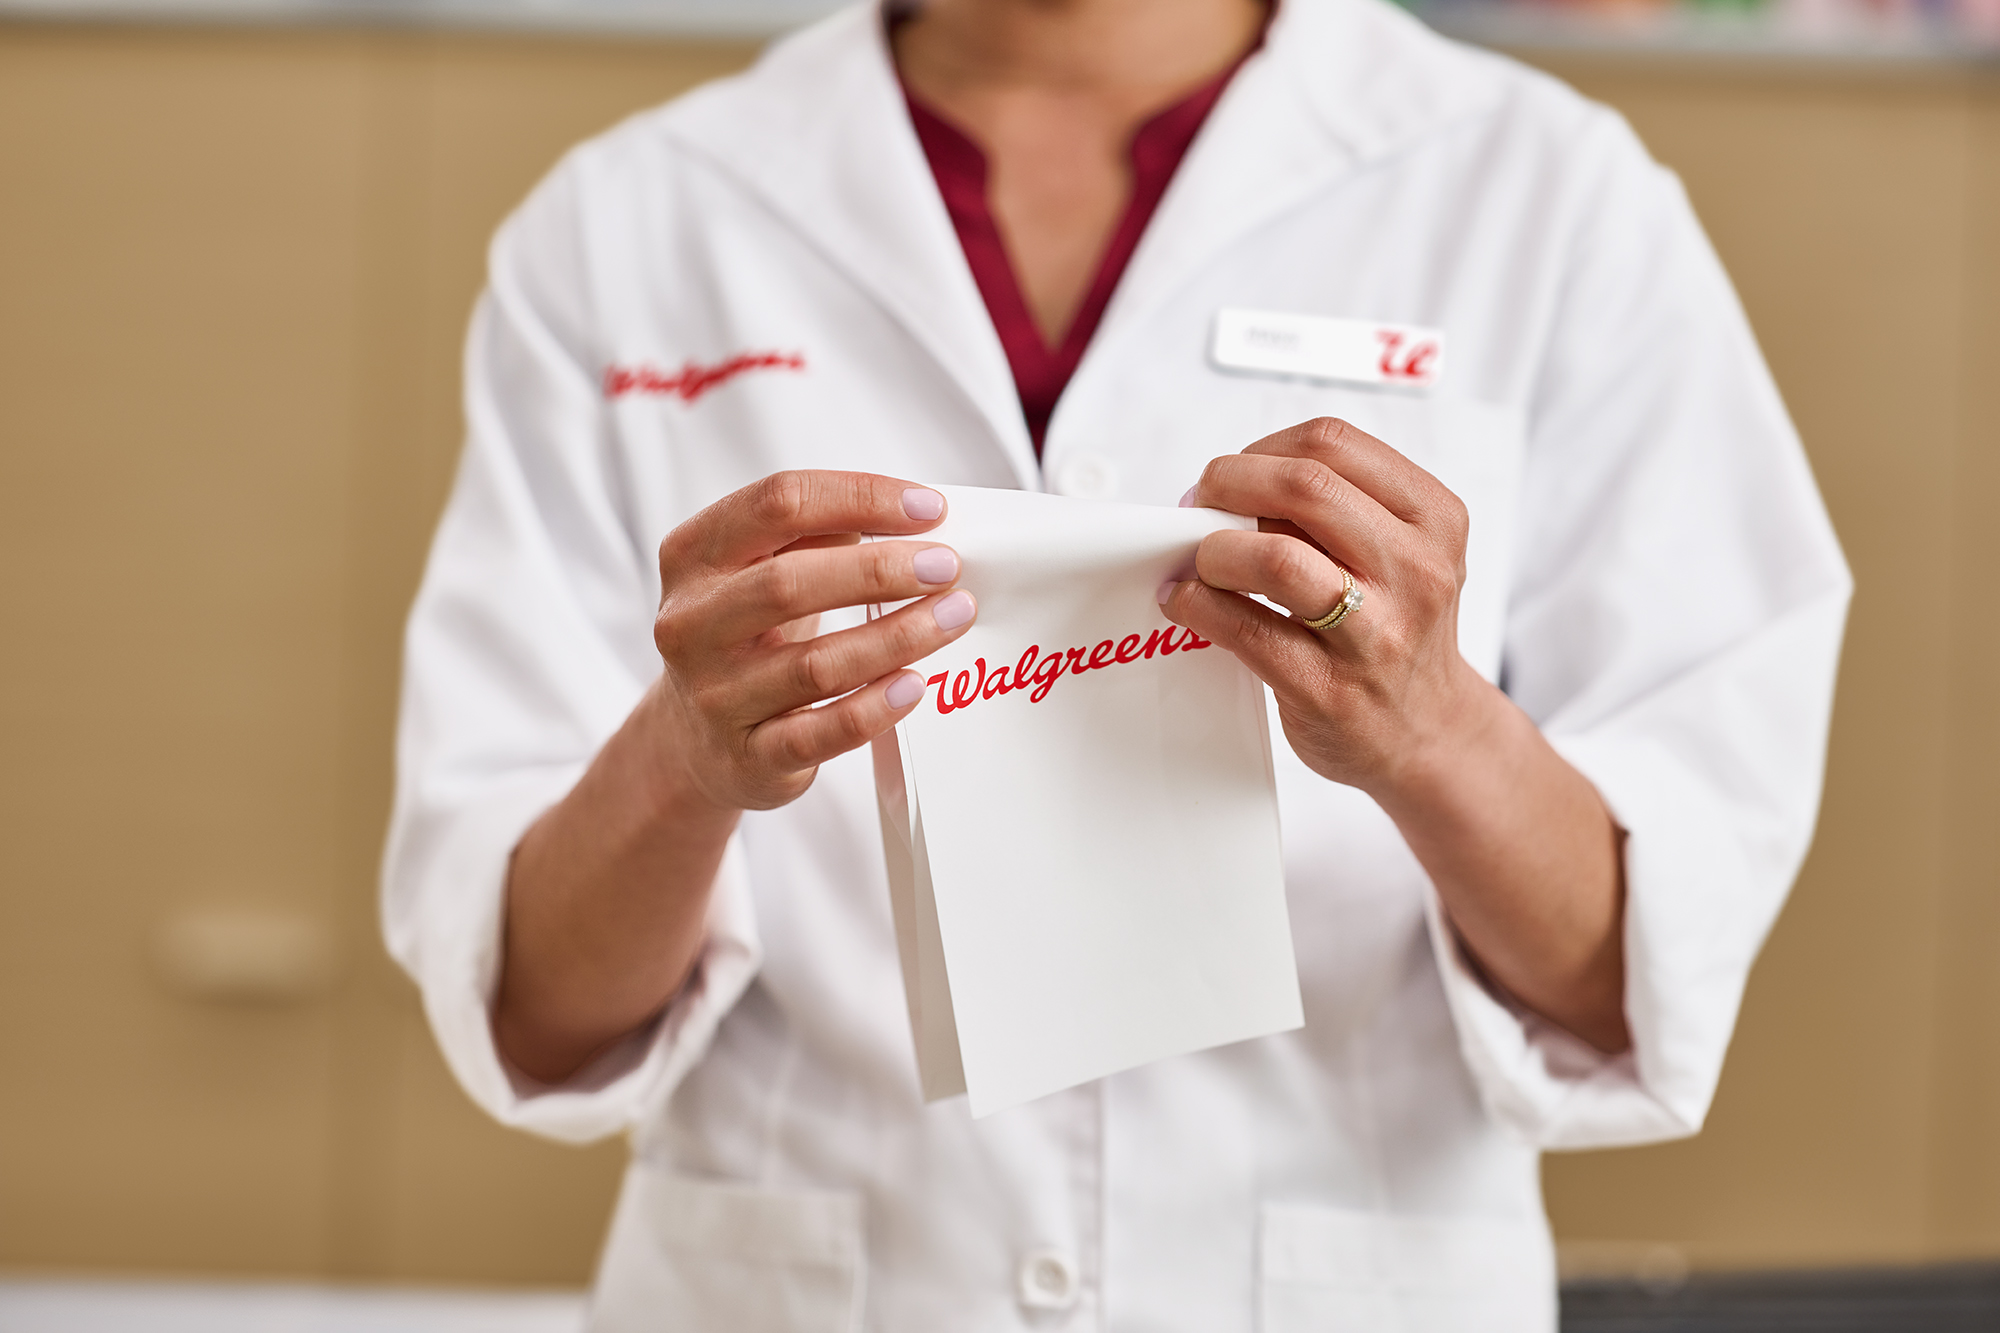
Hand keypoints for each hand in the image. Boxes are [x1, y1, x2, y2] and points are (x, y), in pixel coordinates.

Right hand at [652, 470, 977, 812]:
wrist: (695, 743)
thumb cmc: (746, 638)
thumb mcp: (759, 571)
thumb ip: (818, 534)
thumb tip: (913, 515)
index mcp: (693, 557)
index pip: (779, 504)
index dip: (860, 497)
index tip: (928, 506)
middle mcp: (691, 624)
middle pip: (788, 582)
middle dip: (881, 569)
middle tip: (946, 566)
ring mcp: (714, 696)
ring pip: (816, 665)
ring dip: (897, 637)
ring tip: (954, 616)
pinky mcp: (749, 757)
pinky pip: (822, 733)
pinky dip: (875, 707)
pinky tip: (915, 684)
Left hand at [1159, 416, 1481, 799]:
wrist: (1428, 732)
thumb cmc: (1398, 631)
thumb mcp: (1402, 553)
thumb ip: (1336, 510)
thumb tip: (1233, 485)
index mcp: (1434, 520)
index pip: (1334, 443)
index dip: (1263, 448)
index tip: (1234, 473)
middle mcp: (1414, 571)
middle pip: (1305, 485)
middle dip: (1230, 483)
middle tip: (1201, 503)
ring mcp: (1374, 634)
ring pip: (1277, 558)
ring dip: (1215, 548)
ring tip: (1201, 560)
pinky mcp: (1327, 689)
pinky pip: (1245, 629)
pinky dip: (1198, 605)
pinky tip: (1186, 602)